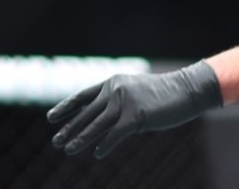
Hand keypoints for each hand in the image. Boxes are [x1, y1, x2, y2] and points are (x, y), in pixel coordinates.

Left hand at [47, 61, 221, 157]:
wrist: (187, 89)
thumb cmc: (163, 94)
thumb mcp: (134, 93)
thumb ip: (117, 103)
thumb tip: (103, 121)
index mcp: (110, 83)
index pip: (81, 97)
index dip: (65, 108)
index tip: (51, 118)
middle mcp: (113, 91)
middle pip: (86, 113)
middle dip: (69, 128)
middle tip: (55, 141)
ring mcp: (124, 103)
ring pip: (96, 125)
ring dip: (80, 139)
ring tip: (67, 149)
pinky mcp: (136, 116)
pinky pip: (115, 133)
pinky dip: (105, 144)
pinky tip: (97, 154)